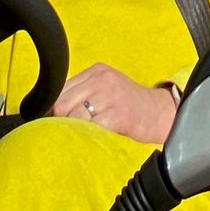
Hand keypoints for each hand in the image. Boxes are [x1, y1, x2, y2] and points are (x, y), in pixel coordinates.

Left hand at [53, 63, 175, 144]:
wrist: (159, 113)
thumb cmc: (128, 105)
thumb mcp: (106, 89)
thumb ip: (82, 93)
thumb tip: (50, 111)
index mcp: (97, 71)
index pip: (60, 90)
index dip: (53, 110)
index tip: (54, 123)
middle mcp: (102, 79)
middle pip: (62, 104)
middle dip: (61, 122)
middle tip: (68, 133)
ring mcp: (110, 96)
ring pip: (73, 117)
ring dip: (73, 131)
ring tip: (81, 137)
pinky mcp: (117, 114)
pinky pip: (90, 128)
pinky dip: (87, 137)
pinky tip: (93, 139)